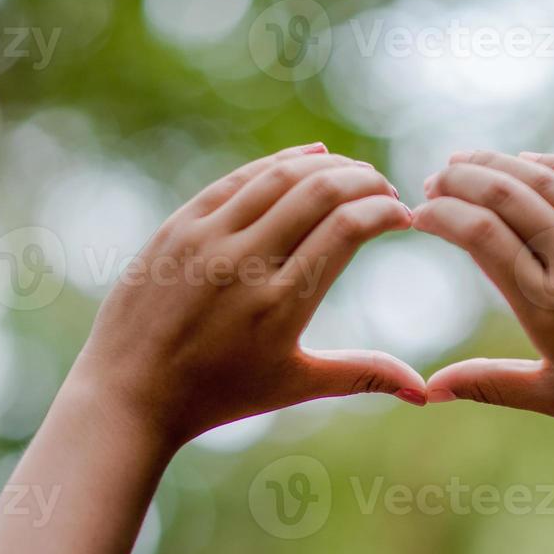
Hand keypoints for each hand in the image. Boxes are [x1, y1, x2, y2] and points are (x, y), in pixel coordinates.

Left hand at [77, 143, 424, 449]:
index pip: (348, 229)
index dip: (386, 210)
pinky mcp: (178, 226)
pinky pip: (237, 178)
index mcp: (280, 305)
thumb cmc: (218, 395)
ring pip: (280, 177)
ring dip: (328, 166)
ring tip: (354, 173)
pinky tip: (309, 158)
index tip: (404, 215)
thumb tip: (425, 393)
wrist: (128, 393)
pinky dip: (279, 163)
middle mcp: (244, 264)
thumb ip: (361, 375)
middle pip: (321, 192)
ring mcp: (206, 240)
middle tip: (386, 189)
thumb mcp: (293, 385)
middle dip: (365, 181)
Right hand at [412, 150, 553, 442]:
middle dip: (458, 181)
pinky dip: (552, 165)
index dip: (441, 214)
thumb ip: (489, 384)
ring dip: (497, 164)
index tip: (420, 215)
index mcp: (548, 306)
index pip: (479, 235)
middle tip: (433, 182)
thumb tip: (429, 392)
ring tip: (465, 162)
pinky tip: (526, 162)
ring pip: (544, 178)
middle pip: (503, 194)